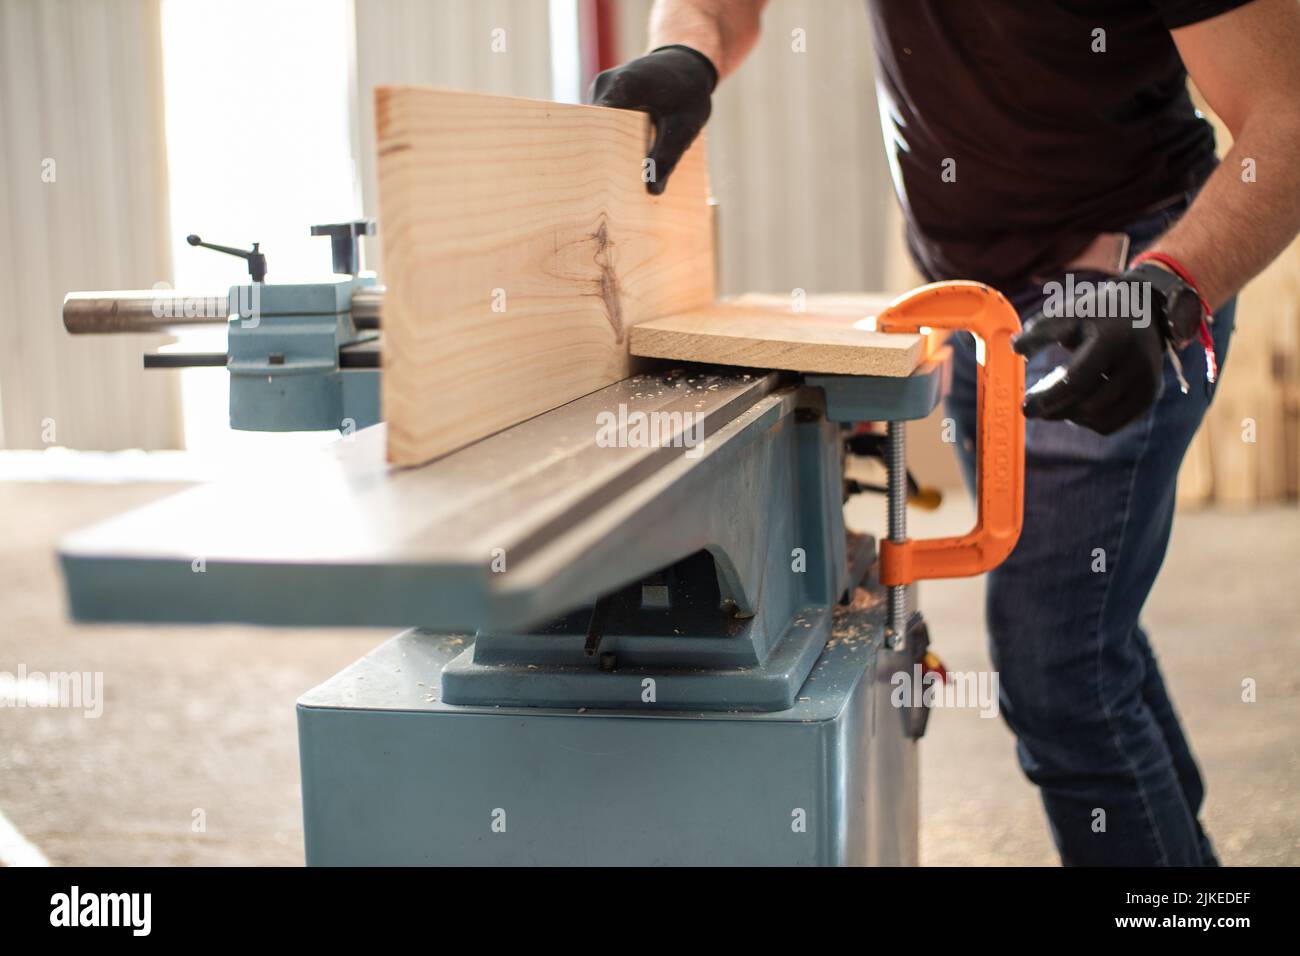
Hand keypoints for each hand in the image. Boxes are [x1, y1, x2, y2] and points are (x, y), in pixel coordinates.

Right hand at [589, 45, 716, 194]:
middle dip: (603, 158)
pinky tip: (622, 164)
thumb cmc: (689, 90)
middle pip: (594, 130)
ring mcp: (599, 93)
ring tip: (616, 182)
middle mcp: (604, 86)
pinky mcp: (601, 102)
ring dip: (608, 152)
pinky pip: (601, 128)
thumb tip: (653, 190)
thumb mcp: (686, 124)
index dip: (600, 153)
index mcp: (624, 85)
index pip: (599, 123)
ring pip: (596, 131)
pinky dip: (612, 145)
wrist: (684, 64)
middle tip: (612, 192)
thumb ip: (668, 156)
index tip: (603, 181)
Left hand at [1013, 264, 1201, 434]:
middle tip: (1032, 410)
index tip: (1025, 408)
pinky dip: (1088, 422)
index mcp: (1114, 340)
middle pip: (1088, 407)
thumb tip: (1014, 347)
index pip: (1077, 381)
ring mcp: (1147, 383)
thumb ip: (1040, 330)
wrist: (1143, 311)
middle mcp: (1137, 364)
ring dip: (1071, 417)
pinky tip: (1076, 407)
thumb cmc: (1097, 312)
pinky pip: (1111, 425)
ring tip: (1055, 403)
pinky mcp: (1149, 397)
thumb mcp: (1069, 312)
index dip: (1048, 398)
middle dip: (1055, 411)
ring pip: (1099, 421)